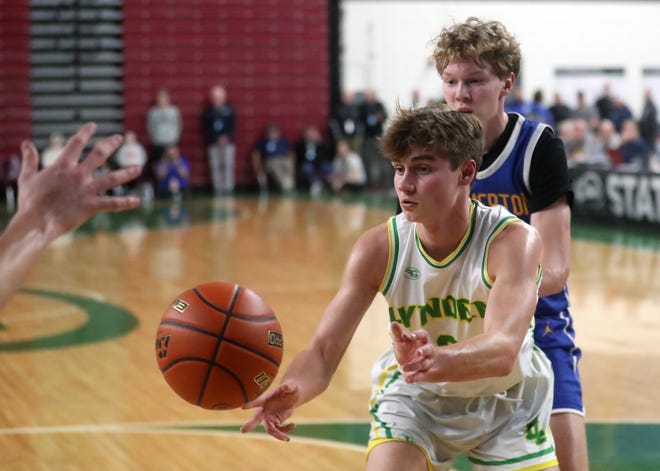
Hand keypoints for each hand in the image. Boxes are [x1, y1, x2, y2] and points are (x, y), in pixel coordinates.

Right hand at [18, 123, 140, 241]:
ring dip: (126, 173)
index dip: (85, 133)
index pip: (76, 143)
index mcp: (62, 166)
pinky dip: (126, 202)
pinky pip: (112, 203)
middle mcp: (78, 174)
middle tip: (119, 138)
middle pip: (98, 154)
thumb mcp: (27, 177)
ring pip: (112, 178)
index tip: (93, 126)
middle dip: (110, 144)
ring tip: (138, 168)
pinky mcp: (91, 206)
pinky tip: (137, 201)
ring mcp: (86, 190)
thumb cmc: (30, 201)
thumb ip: (30, 159)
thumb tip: (26, 143)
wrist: (35, 222)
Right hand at [240, 382, 298, 441]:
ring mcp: (269, 417)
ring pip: (269, 429)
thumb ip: (289, 386)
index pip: (257, 401)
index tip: (243, 407)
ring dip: (277, 435)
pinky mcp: (275, 422)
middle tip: (242, 430)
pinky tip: (293, 424)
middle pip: (256, 418)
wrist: (293, 396)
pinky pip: (279, 430)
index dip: (250, 404)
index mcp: (266, 399)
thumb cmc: (290, 388)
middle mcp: (265, 409)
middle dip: (250, 424)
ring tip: (287, 439)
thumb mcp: (292, 386)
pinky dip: (286, 430)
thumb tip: (285, 386)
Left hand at [389, 322, 435, 382]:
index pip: (424, 335)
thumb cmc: (408, 349)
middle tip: (418, 352)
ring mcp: (427, 363)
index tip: (412, 336)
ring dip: (415, 366)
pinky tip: (407, 380)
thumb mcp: (402, 341)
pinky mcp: (424, 374)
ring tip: (404, 368)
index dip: (419, 335)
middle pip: (428, 350)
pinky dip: (414, 378)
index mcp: (422, 340)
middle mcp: (427, 351)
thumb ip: (398, 333)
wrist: (415, 365)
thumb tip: (393, 323)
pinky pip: (420, 376)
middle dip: (424, 351)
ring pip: (424, 364)